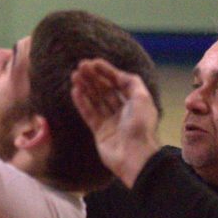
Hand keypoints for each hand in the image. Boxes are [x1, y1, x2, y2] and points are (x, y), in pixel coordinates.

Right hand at [71, 58, 159, 188]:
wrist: (134, 155)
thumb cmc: (140, 126)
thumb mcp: (142, 98)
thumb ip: (132, 82)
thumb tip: (119, 74)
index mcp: (135, 103)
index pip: (118, 83)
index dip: (106, 71)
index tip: (93, 62)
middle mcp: (123, 111)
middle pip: (105, 90)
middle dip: (93, 77)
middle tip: (80, 66)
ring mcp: (110, 121)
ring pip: (95, 100)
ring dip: (85, 87)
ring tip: (74, 75)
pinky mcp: (99, 131)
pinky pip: (89, 113)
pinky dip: (81, 101)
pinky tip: (75, 91)